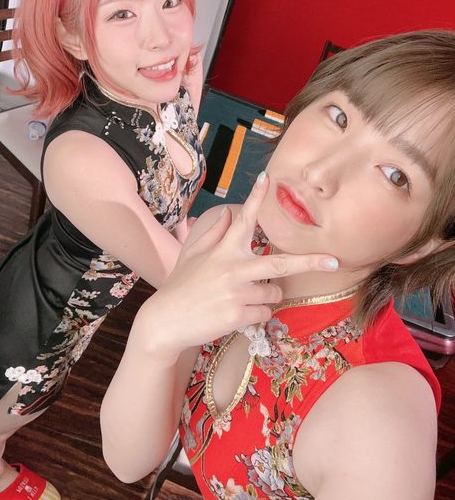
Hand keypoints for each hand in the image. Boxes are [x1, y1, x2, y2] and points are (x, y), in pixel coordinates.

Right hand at [139, 172, 338, 359]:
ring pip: (274, 293)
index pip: (243, 220)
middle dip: (310, 261)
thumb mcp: (193, 255)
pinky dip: (256, 314)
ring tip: (242, 298)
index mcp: (224, 250)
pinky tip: (236, 313)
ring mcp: (236, 293)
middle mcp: (233, 269)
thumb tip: (228, 213)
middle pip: (281, 264)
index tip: (267, 178)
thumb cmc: (181, 285)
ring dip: (267, 295)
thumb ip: (214, 233)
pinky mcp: (237, 316)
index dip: (256, 198)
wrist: (165, 320)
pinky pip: (264, 313)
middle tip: (334, 261)